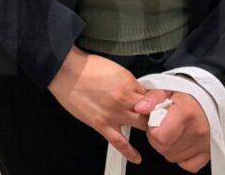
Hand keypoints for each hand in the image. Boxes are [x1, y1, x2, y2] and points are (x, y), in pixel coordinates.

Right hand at [48, 47, 149, 163]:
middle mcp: (125, 99)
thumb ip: (129, 82)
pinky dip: (129, 152)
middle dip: (156, 114)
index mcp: (129, 82)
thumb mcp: (115, 68)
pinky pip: (119, 142)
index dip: (154, 99)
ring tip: (151, 132)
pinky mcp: (102, 125)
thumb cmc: (87, 66)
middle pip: (151, 111)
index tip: (155, 103)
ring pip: (141, 126)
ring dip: (148, 129)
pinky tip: (137, 158)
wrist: (66, 71)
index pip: (151, 95)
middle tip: (158, 118)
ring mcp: (114, 114)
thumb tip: (137, 91)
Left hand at [135, 91, 210, 171]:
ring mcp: (205, 144)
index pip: (160, 137)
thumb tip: (140, 108)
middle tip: (163, 127)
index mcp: (186, 113)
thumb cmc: (188, 96)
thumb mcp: (168, 90)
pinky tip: (180, 144)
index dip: (152, 131)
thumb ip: (152, 98)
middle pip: (165, 149)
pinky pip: (188, 165)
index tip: (155, 124)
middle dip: (158, 140)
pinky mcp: (209, 152)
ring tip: (172, 133)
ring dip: (168, 148)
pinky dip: (181, 158)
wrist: (209, 100)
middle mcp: (198, 130)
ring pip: (174, 158)